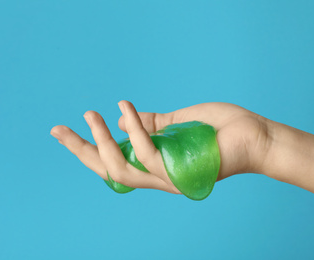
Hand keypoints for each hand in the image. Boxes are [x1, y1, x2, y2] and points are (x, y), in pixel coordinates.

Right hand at [50, 101, 271, 193]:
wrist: (255, 136)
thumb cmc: (219, 130)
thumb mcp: (177, 122)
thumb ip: (152, 123)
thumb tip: (122, 117)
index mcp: (155, 163)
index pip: (115, 160)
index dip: (88, 148)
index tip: (66, 131)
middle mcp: (157, 175)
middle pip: (109, 171)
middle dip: (81, 151)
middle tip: (58, 129)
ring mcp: (167, 176)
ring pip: (121, 168)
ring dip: (101, 140)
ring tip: (90, 115)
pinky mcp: (180, 170)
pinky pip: (147, 152)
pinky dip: (133, 128)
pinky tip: (125, 108)